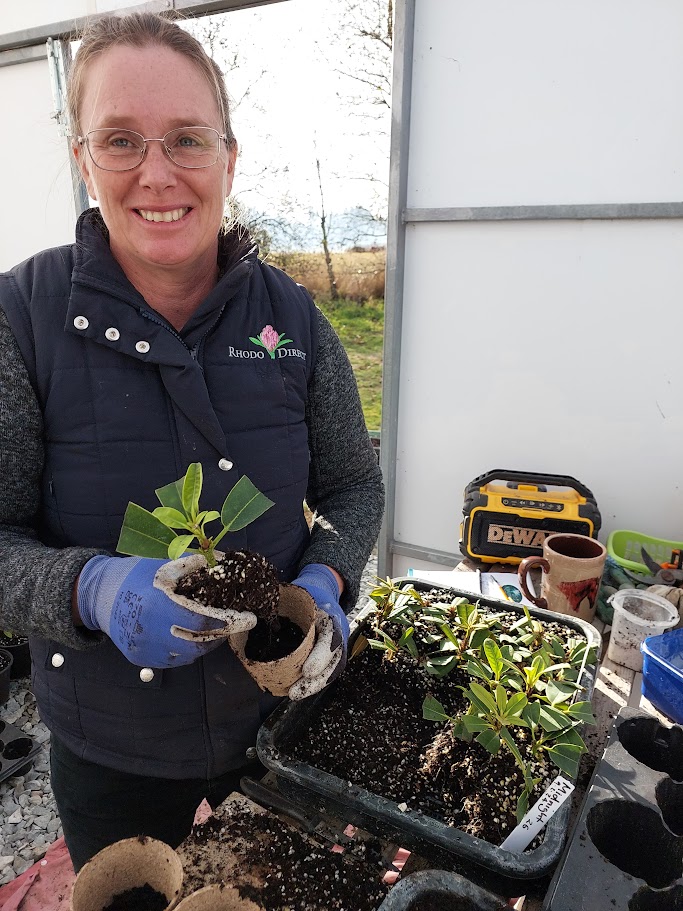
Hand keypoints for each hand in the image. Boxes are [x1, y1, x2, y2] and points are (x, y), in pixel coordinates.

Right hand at [77, 555, 254, 668]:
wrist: (100, 595)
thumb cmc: (137, 574)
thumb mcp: (164, 562)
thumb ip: (195, 564)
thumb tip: (227, 565)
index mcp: (157, 604)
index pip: (200, 618)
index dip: (227, 619)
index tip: (247, 616)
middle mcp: (150, 631)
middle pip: (197, 642)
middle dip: (221, 634)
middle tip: (236, 624)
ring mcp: (144, 649)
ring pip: (187, 654)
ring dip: (206, 642)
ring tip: (216, 628)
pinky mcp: (141, 659)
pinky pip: (173, 660)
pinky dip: (188, 649)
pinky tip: (193, 634)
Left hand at [288, 564, 348, 700]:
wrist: (321, 592)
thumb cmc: (305, 594)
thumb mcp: (297, 591)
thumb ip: (279, 598)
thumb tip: (252, 607)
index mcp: (330, 615)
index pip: (332, 636)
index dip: (321, 655)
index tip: (307, 670)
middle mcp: (337, 632)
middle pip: (335, 660)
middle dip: (317, 679)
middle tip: (295, 691)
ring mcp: (336, 644)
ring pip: (331, 669)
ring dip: (314, 685)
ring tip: (294, 694)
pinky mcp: (330, 654)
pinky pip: (325, 670)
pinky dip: (313, 682)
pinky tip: (296, 690)